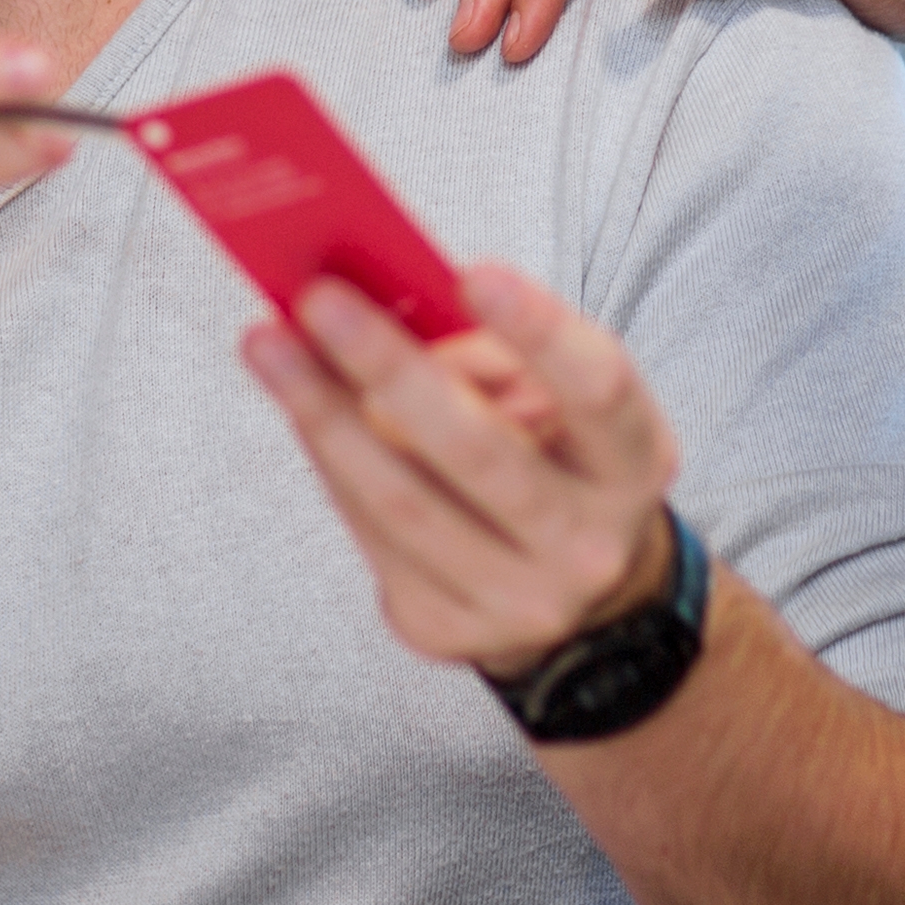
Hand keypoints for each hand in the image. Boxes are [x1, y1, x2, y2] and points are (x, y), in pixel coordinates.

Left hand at [242, 262, 686, 680]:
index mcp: (633, 464)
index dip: (540, 331)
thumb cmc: (553, 459)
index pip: (599, 391)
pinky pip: (371, 535)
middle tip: (320, 300)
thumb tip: (379, 313)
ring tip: (270, 346)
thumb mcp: (555, 397)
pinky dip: (330, 462)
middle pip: (481, 452)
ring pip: (402, 502)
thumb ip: (490, 355)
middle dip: (389, 367)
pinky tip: (302, 409)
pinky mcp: (447, 631)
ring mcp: (520, 603)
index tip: (470, 273)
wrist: (572, 592)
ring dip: (324, 415)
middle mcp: (589, 545)